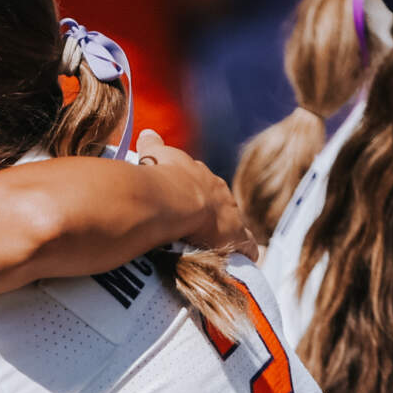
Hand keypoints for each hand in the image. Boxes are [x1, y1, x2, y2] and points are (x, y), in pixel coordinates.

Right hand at [134, 131, 248, 252]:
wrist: (174, 197)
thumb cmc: (161, 176)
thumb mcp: (156, 155)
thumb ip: (152, 145)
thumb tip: (147, 132)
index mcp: (200, 176)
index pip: (203, 183)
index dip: (197, 193)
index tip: (191, 201)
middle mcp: (219, 192)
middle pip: (221, 202)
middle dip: (214, 212)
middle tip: (204, 225)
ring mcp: (229, 213)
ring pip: (235, 223)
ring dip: (228, 232)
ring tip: (222, 245)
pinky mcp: (235, 235)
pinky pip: (246, 245)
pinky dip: (246, 252)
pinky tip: (244, 260)